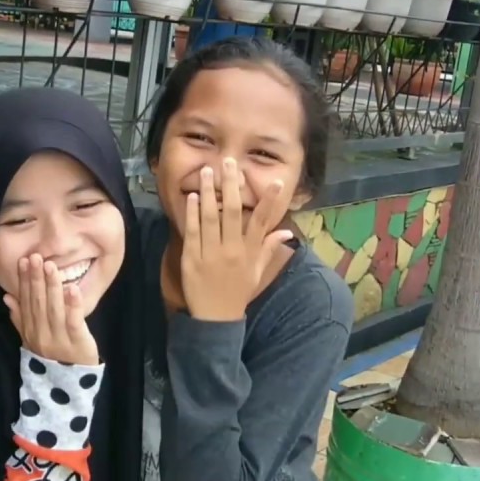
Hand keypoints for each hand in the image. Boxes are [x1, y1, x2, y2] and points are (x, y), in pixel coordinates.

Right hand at [3, 254, 98, 365]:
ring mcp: (59, 339)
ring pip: (53, 309)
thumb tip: (6, 296)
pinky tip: (72, 288)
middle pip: (37, 303)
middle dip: (36, 279)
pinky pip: (73, 322)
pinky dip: (73, 305)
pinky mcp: (77, 342)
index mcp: (30, 331)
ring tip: (52, 266)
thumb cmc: (52, 356)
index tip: (23, 261)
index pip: (25, 302)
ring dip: (52, 287)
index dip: (24, 281)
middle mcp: (41, 334)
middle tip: (36, 257)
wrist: (67, 386)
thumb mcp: (31, 339)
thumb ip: (19, 318)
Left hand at [181, 158, 293, 321]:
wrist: (216, 318)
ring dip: (208, 192)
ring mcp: (210, 253)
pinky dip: (192, 213)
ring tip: (207, 170)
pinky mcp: (191, 258)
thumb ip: (269, 248)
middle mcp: (232, 250)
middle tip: (229, 161)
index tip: (276, 181)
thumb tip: (288, 231)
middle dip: (230, 185)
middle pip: (232, 212)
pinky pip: (192, 232)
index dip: (269, 200)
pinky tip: (192, 197)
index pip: (262, 221)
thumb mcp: (257, 272)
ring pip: (210, 217)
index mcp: (249, 252)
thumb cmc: (238, 292)